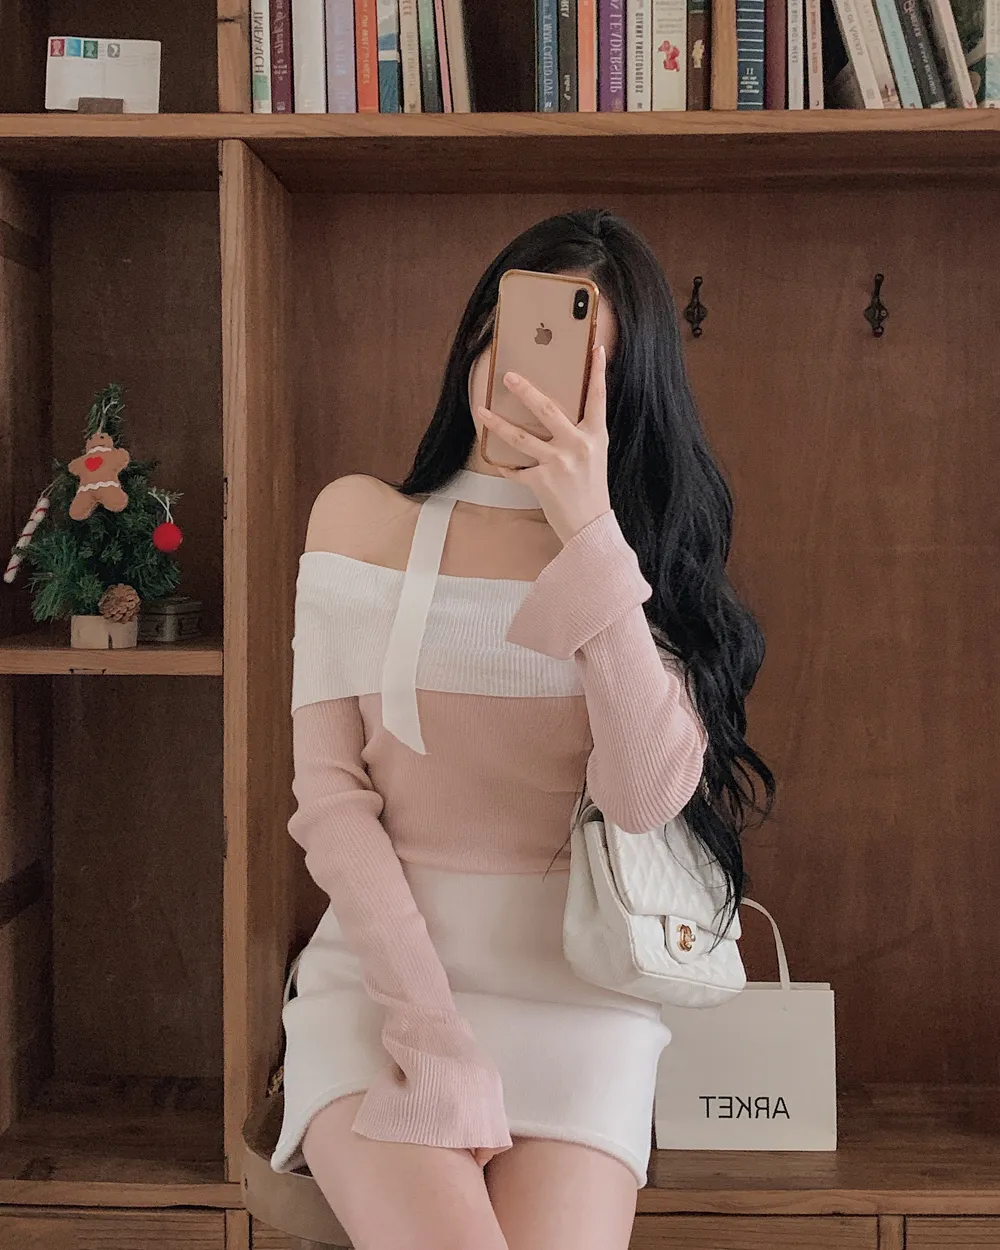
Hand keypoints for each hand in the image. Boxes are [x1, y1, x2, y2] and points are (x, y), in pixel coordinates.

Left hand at [477, 344, 610, 544]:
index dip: (598, 371)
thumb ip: (579, 434)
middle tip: (509, 376)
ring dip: (497, 423)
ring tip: (481, 410)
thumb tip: (556, 413)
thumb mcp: (594, 456)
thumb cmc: (591, 489)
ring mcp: (558, 464)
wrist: (589, 526)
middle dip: (525, 391)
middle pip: (547, 410)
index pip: (598, 397)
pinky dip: (504, 465)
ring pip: (520, 437)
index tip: (595, 348)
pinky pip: (515, 469)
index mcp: (595, 436)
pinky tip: (496, 460)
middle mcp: (578, 446)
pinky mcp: (541, 481)